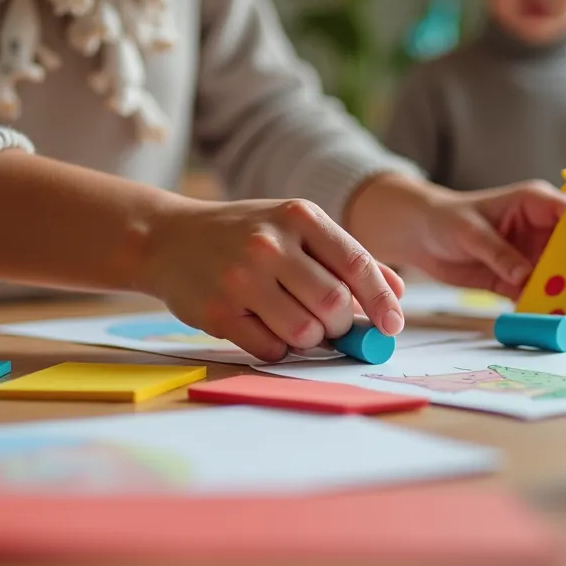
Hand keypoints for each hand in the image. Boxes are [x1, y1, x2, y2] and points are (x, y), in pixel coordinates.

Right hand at [142, 198, 405, 362]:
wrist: (168, 239)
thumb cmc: (243, 234)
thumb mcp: (294, 227)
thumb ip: (345, 256)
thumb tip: (397, 293)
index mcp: (298, 216)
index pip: (356, 264)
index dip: (381, 301)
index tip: (393, 326)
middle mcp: (270, 244)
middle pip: (333, 304)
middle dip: (340, 325)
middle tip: (331, 325)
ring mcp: (241, 278)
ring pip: (304, 332)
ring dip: (310, 339)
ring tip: (296, 324)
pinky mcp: (217, 311)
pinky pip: (270, 349)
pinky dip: (278, 348)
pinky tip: (265, 328)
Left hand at [346, 175, 565, 298]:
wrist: (421, 236)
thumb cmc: (446, 220)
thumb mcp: (471, 232)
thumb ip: (499, 253)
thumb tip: (526, 276)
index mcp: (536, 204)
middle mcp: (542, 229)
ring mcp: (533, 256)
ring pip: (560, 277)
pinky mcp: (519, 279)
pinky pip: (538, 295)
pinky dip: (543, 308)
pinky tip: (547, 322)